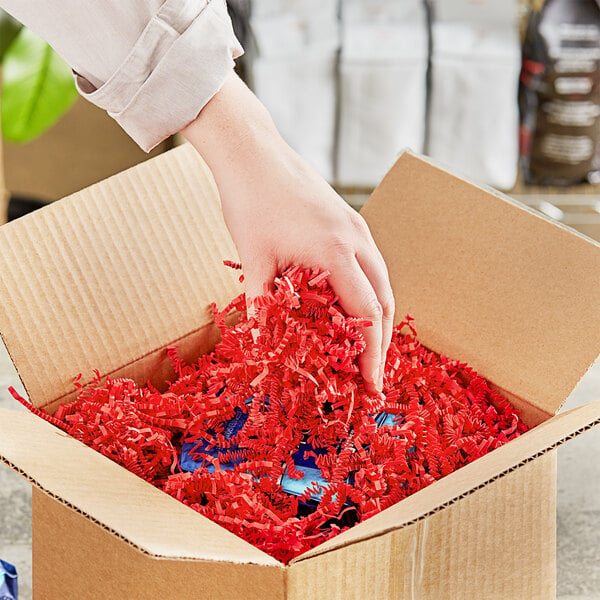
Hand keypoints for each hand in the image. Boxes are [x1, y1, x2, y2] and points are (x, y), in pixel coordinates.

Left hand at [182, 73, 393, 393]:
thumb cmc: (251, 202)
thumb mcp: (255, 259)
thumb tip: (263, 346)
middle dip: (382, 340)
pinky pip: (370, 265)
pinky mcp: (350, 221)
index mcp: (336, 252)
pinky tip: (352, 305)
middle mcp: (357, 241)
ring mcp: (357, 228)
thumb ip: (263, 305)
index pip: (366, 314)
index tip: (373, 385)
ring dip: (378, 317)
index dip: (372, 355)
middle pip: (384, 301)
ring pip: (382, 282)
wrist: (254, 154)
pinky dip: (369, 292)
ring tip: (366, 347)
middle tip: (371, 372)